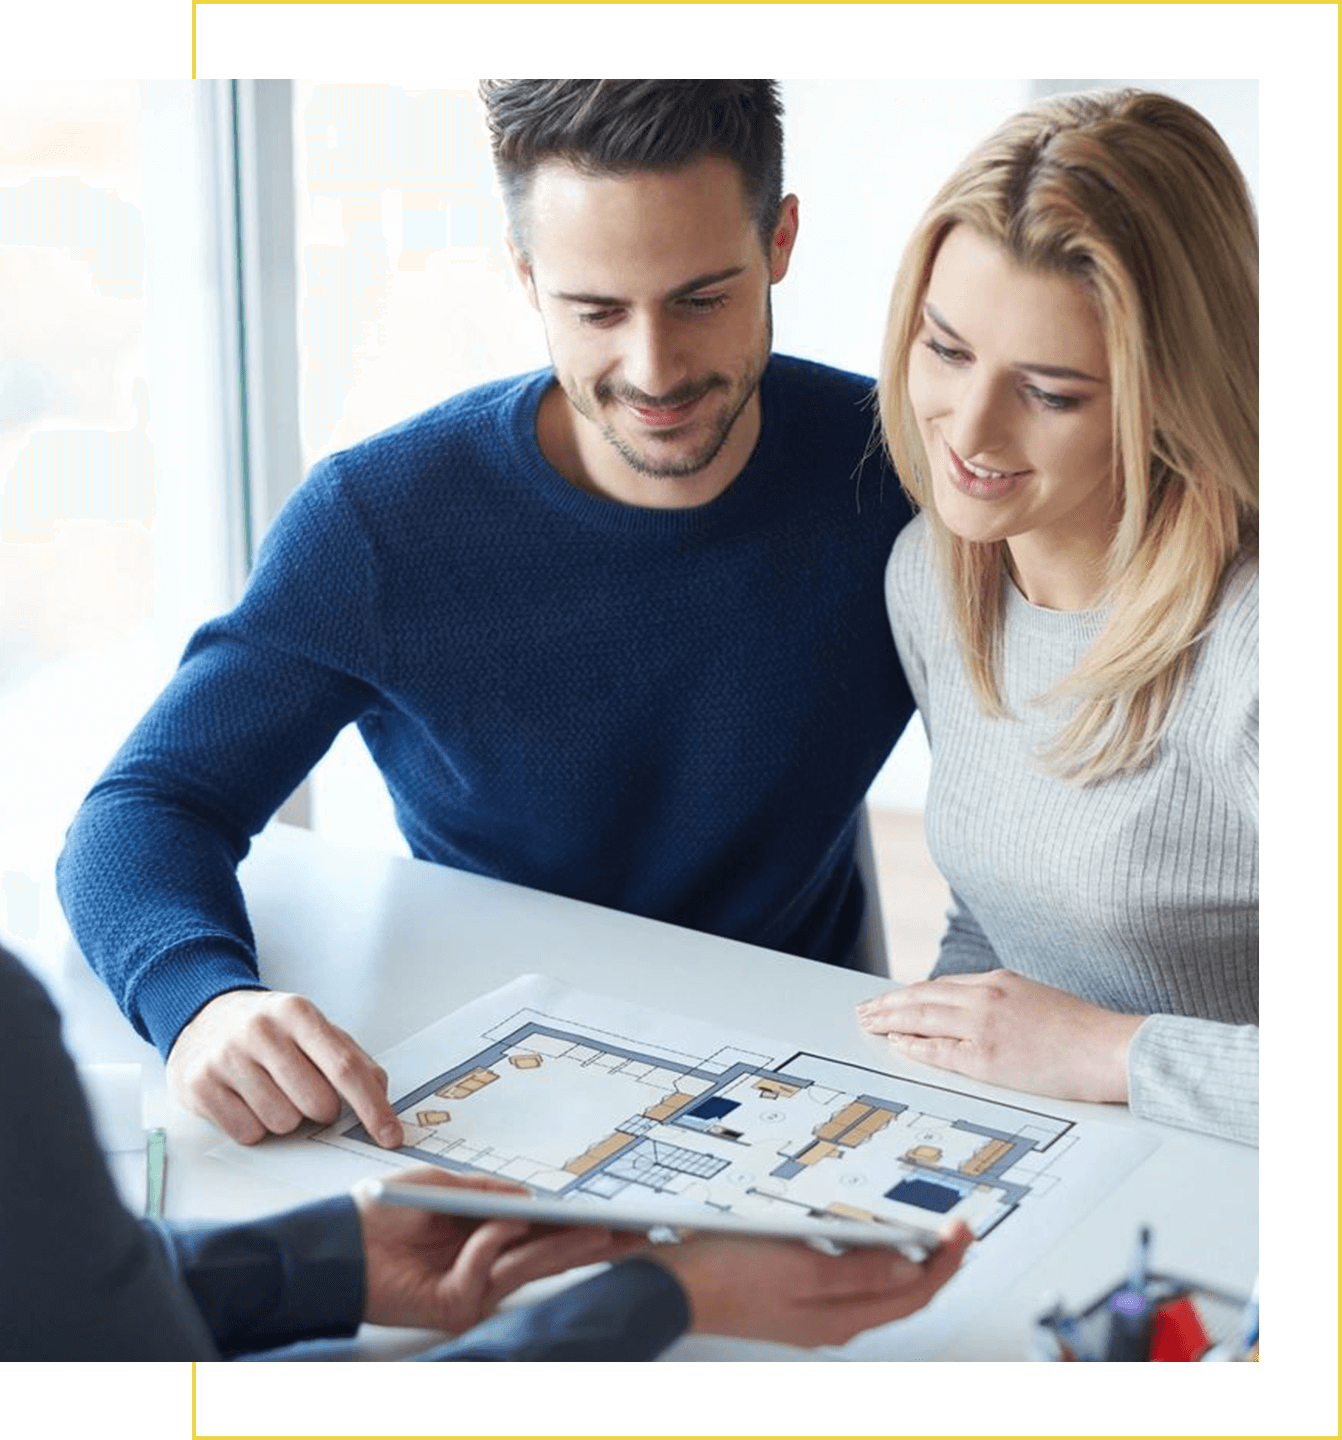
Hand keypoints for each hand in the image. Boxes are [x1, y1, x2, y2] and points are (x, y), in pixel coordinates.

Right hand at [166, 988, 403, 1146]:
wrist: (206, 1018)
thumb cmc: (271, 1029)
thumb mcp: (313, 1029)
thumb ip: (351, 1058)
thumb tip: (381, 1095)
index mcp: (298, 1013)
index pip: (345, 1068)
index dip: (373, 1108)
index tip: (391, 1136)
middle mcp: (261, 1031)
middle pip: (316, 1103)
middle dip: (321, 1110)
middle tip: (305, 1091)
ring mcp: (227, 1057)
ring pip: (282, 1123)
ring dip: (286, 1118)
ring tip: (270, 1091)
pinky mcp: (200, 1085)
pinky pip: (248, 1133)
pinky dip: (255, 1126)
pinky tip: (246, 1099)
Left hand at [353, 1166, 646, 1332]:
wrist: (336, 1240)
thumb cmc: (382, 1212)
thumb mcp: (440, 1186)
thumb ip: (484, 1192)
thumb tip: (530, 1199)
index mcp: (485, 1238)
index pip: (543, 1235)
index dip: (577, 1226)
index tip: (614, 1219)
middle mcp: (485, 1268)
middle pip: (549, 1255)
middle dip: (592, 1243)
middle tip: (631, 1233)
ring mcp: (472, 1290)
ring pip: (530, 1266)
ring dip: (568, 1247)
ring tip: (603, 1232)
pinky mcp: (454, 1304)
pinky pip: (486, 1265)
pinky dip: (493, 1238)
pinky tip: (498, 1221)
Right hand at [655, 1222, 971, 1346]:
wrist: (676, 1288)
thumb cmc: (728, 1278)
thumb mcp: (800, 1267)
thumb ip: (858, 1269)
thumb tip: (907, 1263)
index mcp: (840, 1316)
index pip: (913, 1292)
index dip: (946, 1261)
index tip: (964, 1230)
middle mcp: (831, 1318)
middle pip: (900, 1292)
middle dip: (934, 1261)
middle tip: (955, 1230)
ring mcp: (812, 1308)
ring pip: (876, 1286)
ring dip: (903, 1257)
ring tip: (923, 1230)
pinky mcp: (792, 1294)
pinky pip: (848, 1279)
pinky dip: (869, 1257)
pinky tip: (863, 1238)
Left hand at [856, 970, 1143, 1102]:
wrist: (1110, 1048)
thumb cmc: (1082, 1032)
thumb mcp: (1037, 1000)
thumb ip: (1004, 1001)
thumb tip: (974, 1012)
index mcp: (1000, 981)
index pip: (942, 986)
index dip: (912, 993)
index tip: (893, 999)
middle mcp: (987, 997)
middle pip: (923, 996)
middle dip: (889, 1003)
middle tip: (865, 1010)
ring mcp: (984, 1026)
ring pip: (923, 1016)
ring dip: (891, 1019)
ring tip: (869, 1023)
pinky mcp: (987, 1057)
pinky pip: (939, 1050)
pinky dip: (913, 1045)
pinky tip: (897, 1043)